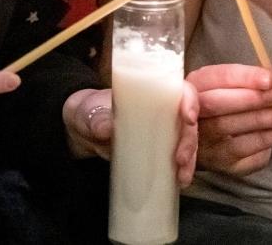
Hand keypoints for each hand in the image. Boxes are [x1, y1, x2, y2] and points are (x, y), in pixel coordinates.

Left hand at [63, 84, 200, 185]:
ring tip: (182, 177)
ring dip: (190, 159)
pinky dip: (183, 170)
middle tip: (180, 158)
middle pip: (188, 120)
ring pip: (188, 141)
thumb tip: (106, 127)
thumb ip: (96, 118)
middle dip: (190, 140)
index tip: (187, 117)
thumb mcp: (89, 112)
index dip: (190, 101)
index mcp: (152, 91)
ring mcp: (163, 131)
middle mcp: (163, 109)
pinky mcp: (159, 150)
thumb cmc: (89, 112)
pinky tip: (181, 182)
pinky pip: (178, 157)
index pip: (181, 90)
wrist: (81, 131)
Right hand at [189, 63, 271, 175]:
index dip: (245, 78)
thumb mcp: (245, 90)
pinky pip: (238, 156)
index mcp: (198, 85)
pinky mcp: (217, 165)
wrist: (213, 146)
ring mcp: (203, 141)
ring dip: (261, 123)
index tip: (270, 80)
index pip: (217, 77)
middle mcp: (192, 112)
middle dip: (250, 100)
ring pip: (227, 131)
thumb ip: (268, 82)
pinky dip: (260, 145)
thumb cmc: (231, 109)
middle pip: (215, 104)